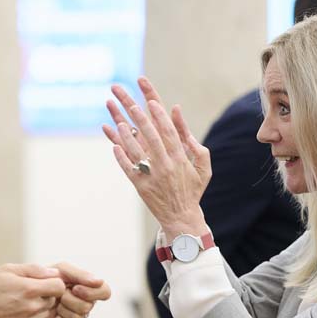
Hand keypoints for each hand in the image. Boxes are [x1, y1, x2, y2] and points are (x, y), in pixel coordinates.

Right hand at [0, 264, 65, 317]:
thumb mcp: (6, 270)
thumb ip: (33, 270)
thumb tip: (54, 273)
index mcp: (29, 290)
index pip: (59, 286)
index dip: (52, 283)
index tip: (43, 283)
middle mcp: (32, 309)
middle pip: (52, 300)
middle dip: (44, 295)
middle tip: (25, 293)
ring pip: (44, 314)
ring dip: (36, 309)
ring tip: (17, 305)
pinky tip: (13, 316)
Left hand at [42, 261, 112, 317]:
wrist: (31, 292)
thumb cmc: (49, 278)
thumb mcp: (63, 269)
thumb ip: (80, 274)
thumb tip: (99, 281)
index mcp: (89, 287)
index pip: (105, 291)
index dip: (92, 292)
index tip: (75, 288)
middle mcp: (87, 302)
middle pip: (88, 306)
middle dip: (70, 299)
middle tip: (60, 294)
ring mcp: (79, 316)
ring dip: (63, 309)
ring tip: (56, 303)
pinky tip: (54, 314)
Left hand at [102, 77, 212, 237]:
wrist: (181, 217)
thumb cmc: (192, 188)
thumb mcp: (202, 165)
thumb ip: (192, 141)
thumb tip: (179, 114)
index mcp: (180, 158)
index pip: (169, 132)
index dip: (159, 116)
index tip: (150, 100)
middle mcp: (165, 165)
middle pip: (151, 137)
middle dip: (140, 118)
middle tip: (130, 103)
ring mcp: (152, 176)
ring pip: (136, 151)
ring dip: (125, 135)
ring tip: (117, 121)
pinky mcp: (140, 186)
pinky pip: (128, 169)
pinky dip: (121, 157)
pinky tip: (113, 145)